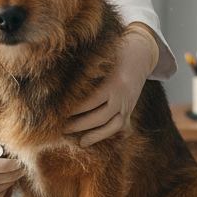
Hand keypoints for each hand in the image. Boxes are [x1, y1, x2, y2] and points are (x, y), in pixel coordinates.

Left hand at [64, 25, 156, 145]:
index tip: (57, 112)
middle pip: (99, 117)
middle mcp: (122, 96)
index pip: (90, 102)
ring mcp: (128, 105)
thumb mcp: (101, 58)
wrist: (139, 54)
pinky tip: (100, 142)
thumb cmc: (113, 54)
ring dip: (96, 136)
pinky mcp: (130, 110)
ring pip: (113, 127)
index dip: (73, 110)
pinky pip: (123, 129)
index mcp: (113, 83)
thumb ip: (84, 70)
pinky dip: (112, 137)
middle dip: (79, 125)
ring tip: (80, 142)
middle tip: (61, 128)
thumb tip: (57, 77)